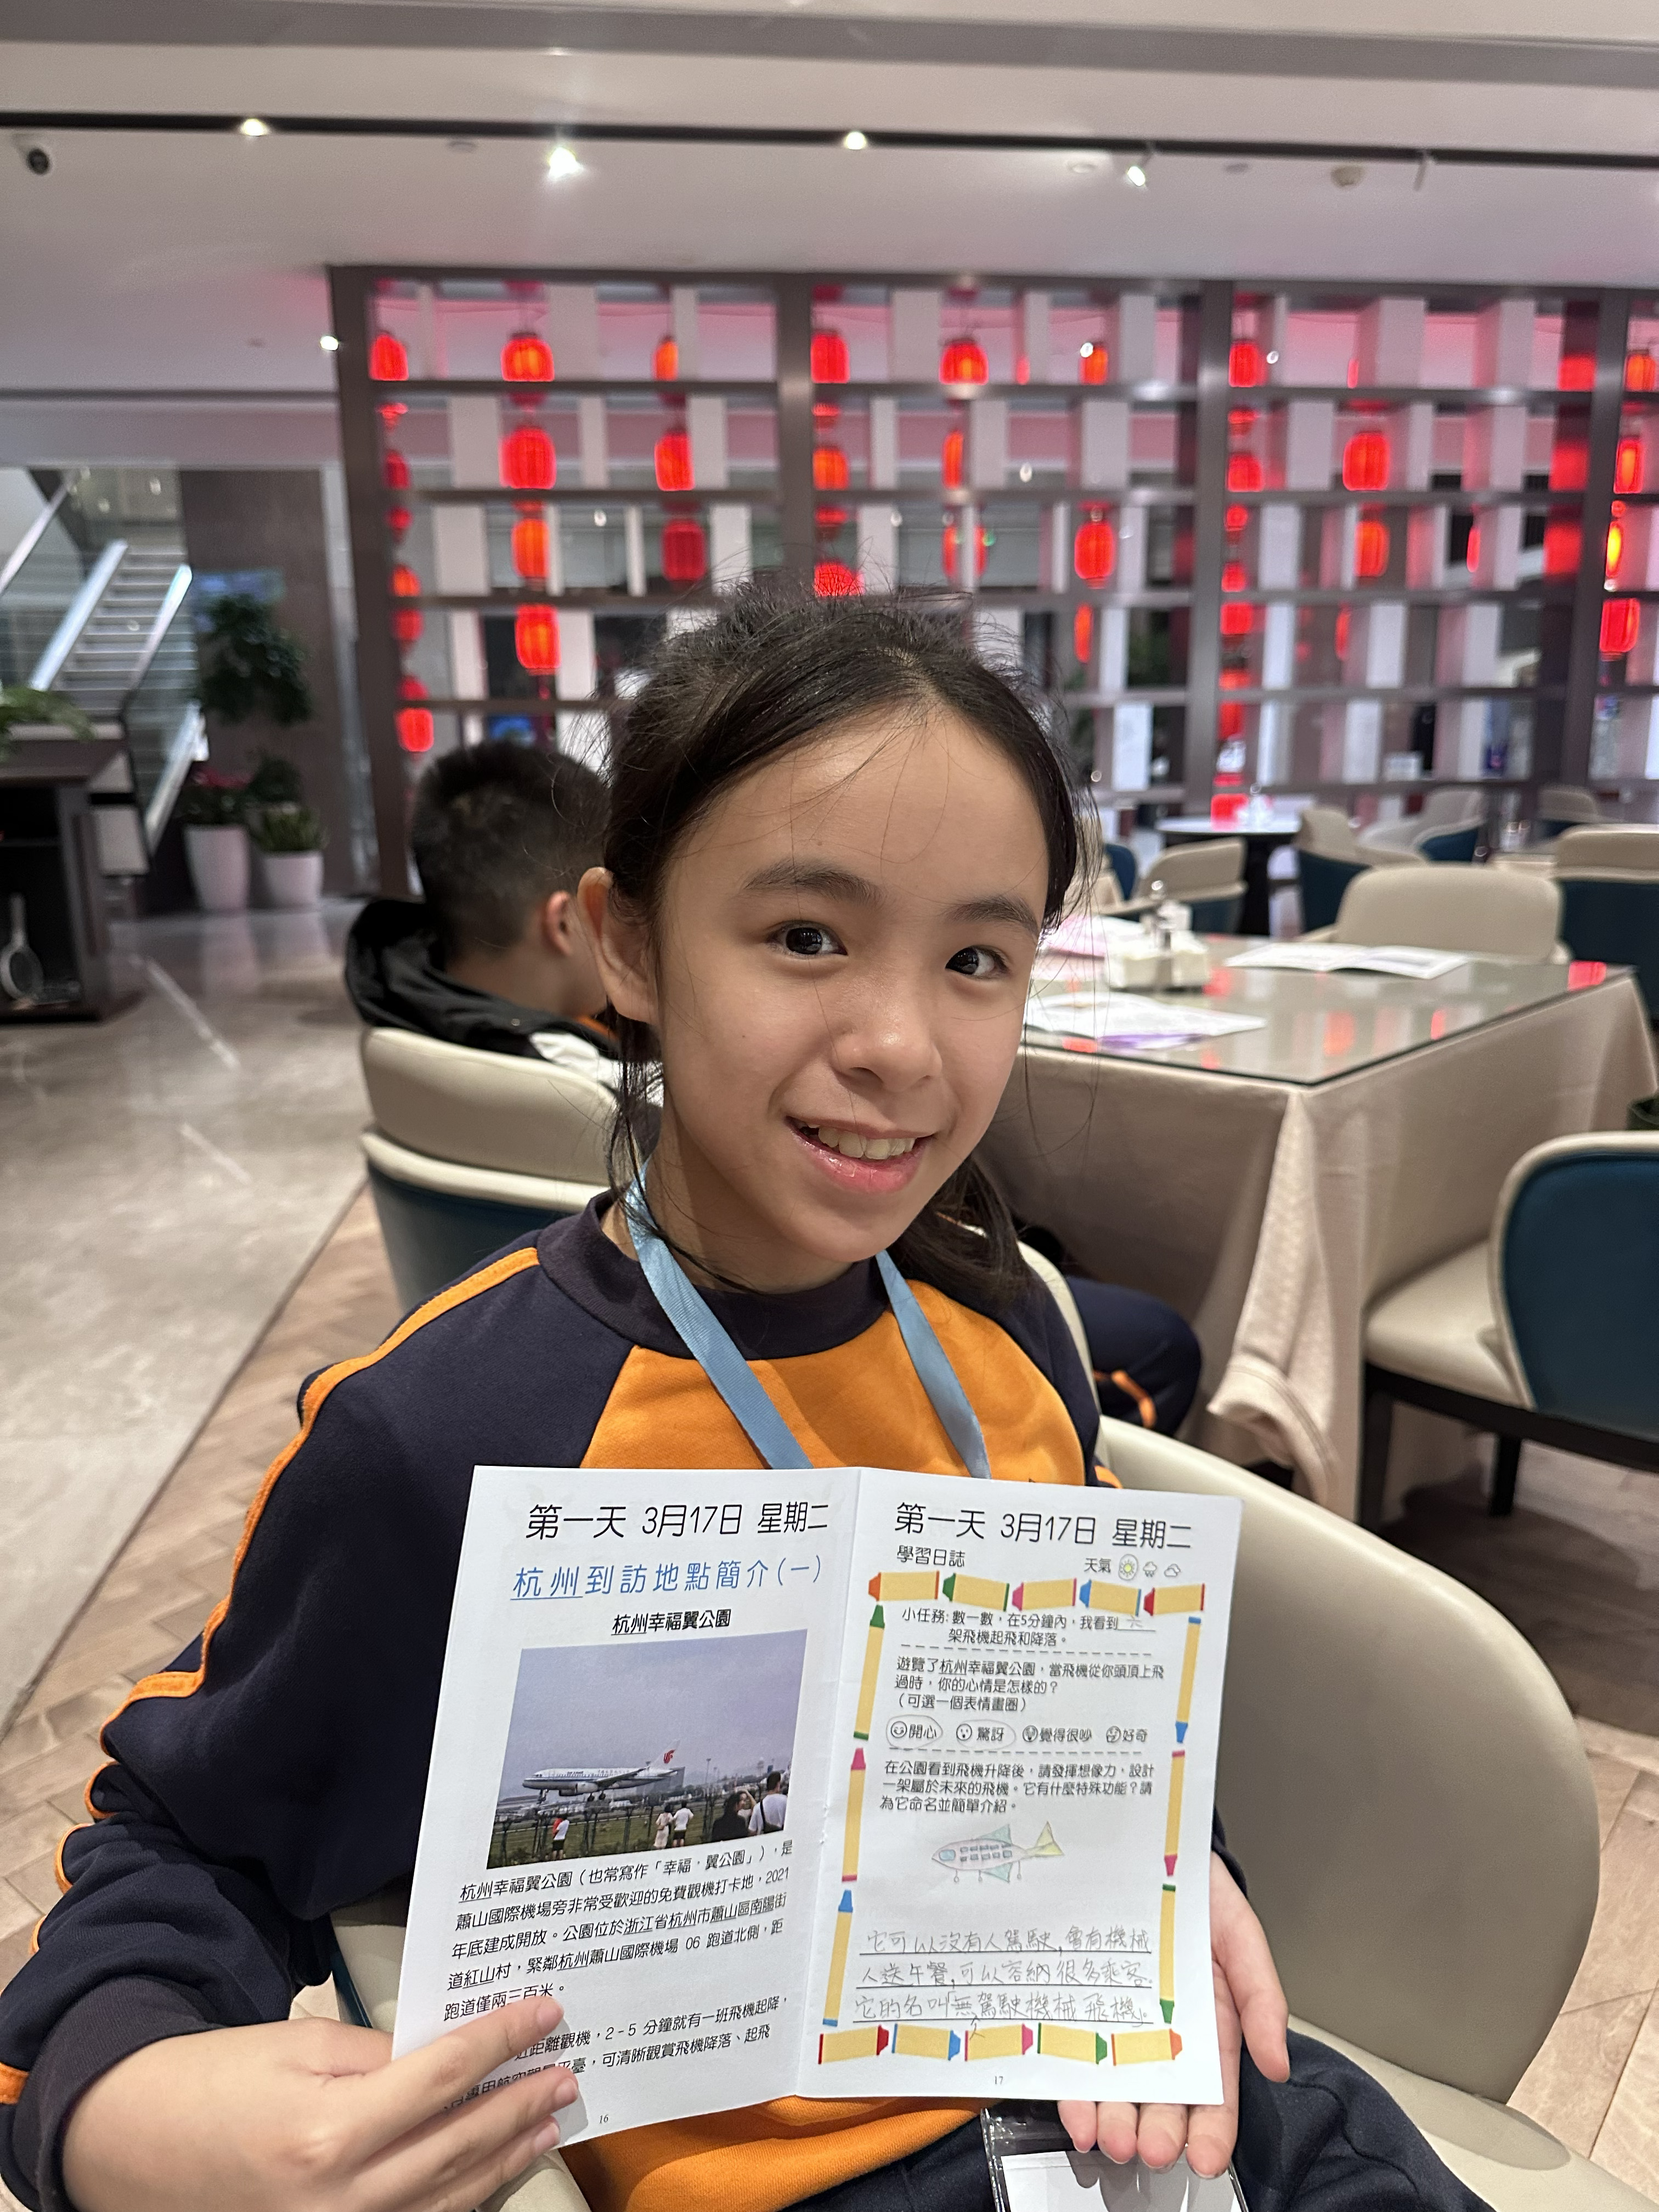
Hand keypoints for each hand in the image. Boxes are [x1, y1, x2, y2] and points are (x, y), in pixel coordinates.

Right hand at [63, 1996, 578, 2211]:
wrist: (134, 2147)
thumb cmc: (216, 2082)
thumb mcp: (299, 2046)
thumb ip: (379, 2056)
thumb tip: (447, 2060)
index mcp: (329, 2132)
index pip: (443, 2077)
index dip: (501, 2041)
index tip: (546, 2012)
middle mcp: (340, 2198)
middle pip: (457, 2143)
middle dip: (519, 2103)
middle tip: (566, 2071)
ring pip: (448, 2196)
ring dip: (506, 2156)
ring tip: (549, 2120)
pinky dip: (464, 2196)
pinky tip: (495, 2169)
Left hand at [1057, 1850, 1289, 2177]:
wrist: (1143, 1847)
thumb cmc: (1199, 1894)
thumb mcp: (1240, 1936)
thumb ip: (1262, 1997)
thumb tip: (1277, 2063)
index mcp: (1211, 2028)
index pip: (1215, 2093)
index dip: (1213, 2131)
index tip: (1207, 2158)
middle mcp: (1164, 2037)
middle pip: (1162, 2098)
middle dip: (1157, 2131)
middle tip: (1149, 2149)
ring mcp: (1117, 2025)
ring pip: (1116, 2087)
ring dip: (1113, 2120)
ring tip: (1108, 2139)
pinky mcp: (1077, 2009)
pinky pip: (1073, 2056)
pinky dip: (1072, 2088)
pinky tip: (1074, 2109)